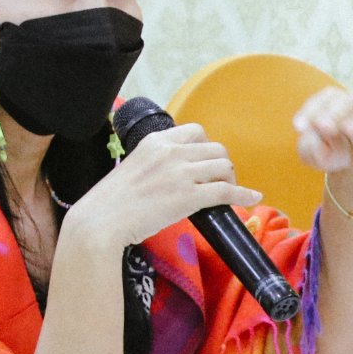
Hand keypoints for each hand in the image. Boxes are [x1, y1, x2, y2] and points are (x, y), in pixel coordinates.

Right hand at [70, 122, 263, 249]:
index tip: (204, 163)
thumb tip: (173, 175)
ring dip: (230, 179)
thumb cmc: (109, 202)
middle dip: (221, 165)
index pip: (196, 132)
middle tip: (217, 181)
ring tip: (226, 192)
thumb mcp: (132, 168)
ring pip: (224, 167)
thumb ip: (154, 163)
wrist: (100, 221)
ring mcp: (180, 174)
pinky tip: (252, 199)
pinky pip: (227, 191)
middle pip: (216, 149)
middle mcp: (170, 152)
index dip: (206, 148)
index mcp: (154, 142)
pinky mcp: (188, 197)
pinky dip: (244, 196)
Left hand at [292, 86, 352, 200]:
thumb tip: (316, 143)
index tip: (299, 127)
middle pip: (347, 101)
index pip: (322, 100)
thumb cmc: (329, 150)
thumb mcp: (313, 153)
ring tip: (349, 130)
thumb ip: (310, 148)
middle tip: (323, 127)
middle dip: (334, 113)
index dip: (310, 111)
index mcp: (331, 102)